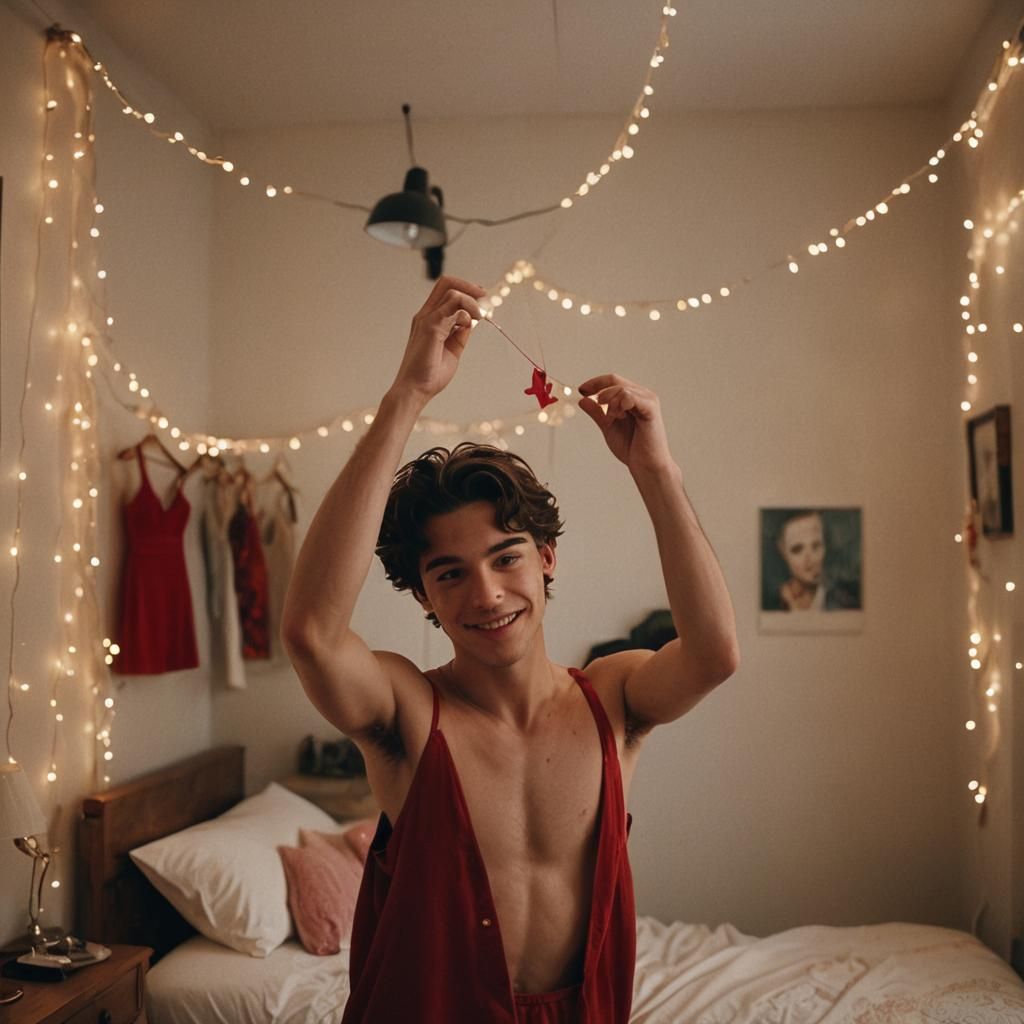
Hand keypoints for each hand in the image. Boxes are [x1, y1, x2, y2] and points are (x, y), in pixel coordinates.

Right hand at [391, 276, 486, 401]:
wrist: (415, 390)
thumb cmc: (429, 374)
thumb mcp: (452, 350)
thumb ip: (460, 334)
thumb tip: (471, 322)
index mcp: (429, 320)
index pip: (445, 292)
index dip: (465, 291)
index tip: (481, 300)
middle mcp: (425, 315)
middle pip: (446, 283)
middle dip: (469, 286)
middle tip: (485, 298)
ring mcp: (426, 319)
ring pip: (452, 291)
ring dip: (472, 300)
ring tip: (482, 316)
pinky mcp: (431, 326)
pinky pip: (452, 306)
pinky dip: (467, 310)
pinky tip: (474, 321)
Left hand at [578, 374, 673, 472]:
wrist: (646, 466)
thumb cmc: (632, 448)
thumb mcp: (608, 426)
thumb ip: (597, 413)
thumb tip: (582, 400)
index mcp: (633, 397)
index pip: (612, 380)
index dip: (595, 383)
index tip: (581, 390)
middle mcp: (642, 395)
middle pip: (615, 380)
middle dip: (599, 393)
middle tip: (596, 408)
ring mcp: (648, 400)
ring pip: (620, 388)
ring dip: (609, 402)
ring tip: (611, 418)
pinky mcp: (650, 408)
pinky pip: (630, 396)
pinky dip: (619, 405)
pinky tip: (619, 416)